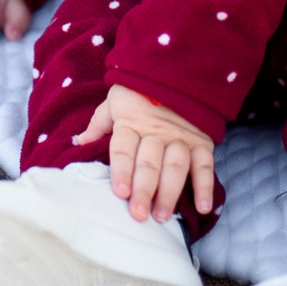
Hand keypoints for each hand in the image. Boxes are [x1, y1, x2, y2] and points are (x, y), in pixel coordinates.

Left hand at [74, 84, 214, 224]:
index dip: (122, 171)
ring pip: (175, 167)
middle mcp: (156, 133)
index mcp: (132, 124)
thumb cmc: (140, 92)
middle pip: (149, 163)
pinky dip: (205, 186)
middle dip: (144, 190)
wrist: (178, 69)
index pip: (125, 150)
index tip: (120, 192)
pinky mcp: (202, 142)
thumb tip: (81, 141)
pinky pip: (205, 165)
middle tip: (139, 214)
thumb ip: (100, 123)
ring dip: (169, 193)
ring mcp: (181, 138)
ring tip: (161, 216)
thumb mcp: (116, 101)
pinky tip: (202, 208)